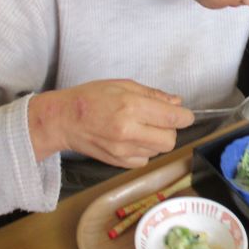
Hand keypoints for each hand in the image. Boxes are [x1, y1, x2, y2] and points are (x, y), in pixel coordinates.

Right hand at [28, 79, 194, 167]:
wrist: (63, 120)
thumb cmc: (91, 97)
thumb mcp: (122, 85)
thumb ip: (153, 95)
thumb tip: (177, 102)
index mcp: (131, 107)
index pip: (172, 118)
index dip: (185, 117)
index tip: (184, 115)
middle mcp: (129, 131)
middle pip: (170, 139)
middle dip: (170, 130)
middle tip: (159, 120)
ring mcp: (123, 150)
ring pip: (159, 151)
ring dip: (157, 140)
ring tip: (141, 128)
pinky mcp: (118, 162)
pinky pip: (145, 160)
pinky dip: (144, 151)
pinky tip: (132, 139)